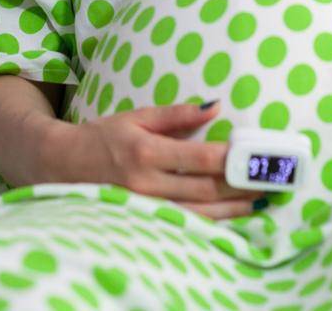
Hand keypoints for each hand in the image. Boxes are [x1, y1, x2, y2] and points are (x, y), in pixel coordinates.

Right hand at [49, 101, 263, 219]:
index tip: (256, 155)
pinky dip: (211, 222)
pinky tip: (232, 217)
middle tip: (270, 180)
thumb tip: (216, 108)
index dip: (230, 159)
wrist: (60, 166)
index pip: (198, 158)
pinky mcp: (143, 220)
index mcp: (146, 152)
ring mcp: (145, 207)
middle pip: (204, 189)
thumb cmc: (102, 137)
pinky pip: (184, 223)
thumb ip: (176, 114)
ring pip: (199, 213)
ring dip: (233, 209)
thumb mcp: (136, 117)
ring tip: (260, 200)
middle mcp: (146, 183)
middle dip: (240, 186)